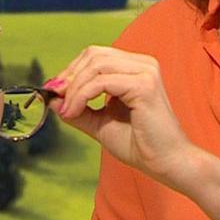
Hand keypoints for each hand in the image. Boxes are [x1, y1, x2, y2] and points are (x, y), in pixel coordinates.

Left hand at [49, 46, 190, 181]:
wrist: (167, 164)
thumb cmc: (140, 145)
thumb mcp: (100, 123)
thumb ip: (78, 108)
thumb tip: (52, 97)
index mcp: (135, 67)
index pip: (96, 55)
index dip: (71, 70)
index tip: (54, 91)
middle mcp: (143, 64)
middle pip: (94, 55)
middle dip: (70, 77)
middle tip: (56, 99)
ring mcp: (145, 71)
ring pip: (96, 65)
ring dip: (74, 88)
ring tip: (67, 110)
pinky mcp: (144, 85)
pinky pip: (101, 82)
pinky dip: (82, 96)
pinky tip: (74, 113)